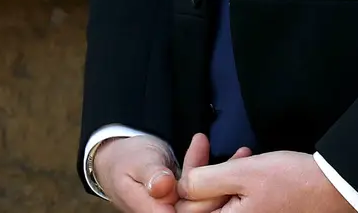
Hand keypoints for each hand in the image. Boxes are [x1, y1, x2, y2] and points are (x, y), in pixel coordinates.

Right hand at [96, 133, 252, 212]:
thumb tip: (164, 187)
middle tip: (241, 157)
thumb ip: (151, 174)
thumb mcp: (137, 162)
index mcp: (152, 210)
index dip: (206, 198)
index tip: (224, 178)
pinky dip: (213, 170)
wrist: (116, 157)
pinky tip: (224, 153)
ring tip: (241, 151)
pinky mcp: (185, 199)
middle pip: (200, 207)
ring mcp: (176, 207)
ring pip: (205, 196)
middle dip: (221, 183)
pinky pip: (203, 189)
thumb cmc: (124, 159)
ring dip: (222, 174)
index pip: (185, 212)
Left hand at [180, 151, 353, 211]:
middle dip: (202, 176)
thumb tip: (181, 187)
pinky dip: (236, 183)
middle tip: (207, 147)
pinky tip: (246, 161)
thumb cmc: (291, 180)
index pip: (187, 210)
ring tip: (238, 154)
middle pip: (202, 206)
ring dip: (220, 176)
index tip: (197, 153)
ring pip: (219, 201)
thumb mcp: (241, 173)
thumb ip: (204, 181)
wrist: (335, 188)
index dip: (185, 184)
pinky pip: (237, 202)